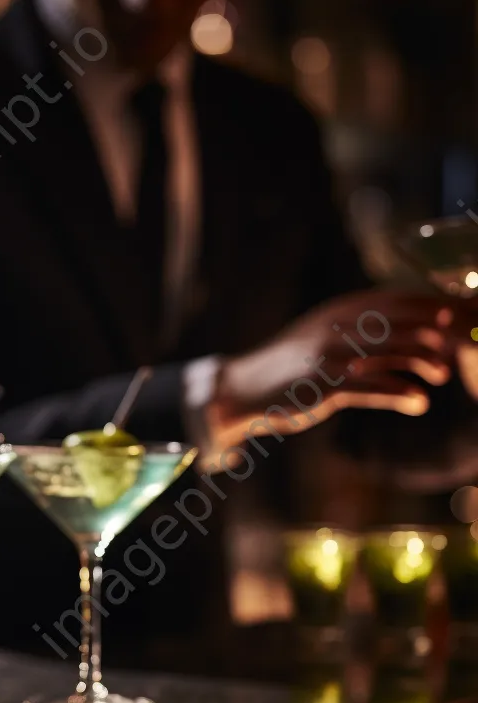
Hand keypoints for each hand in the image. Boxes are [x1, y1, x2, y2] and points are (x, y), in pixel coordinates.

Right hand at [209, 290, 458, 450]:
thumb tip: (408, 327)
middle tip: (464, 350)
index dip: (442, 308)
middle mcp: (342, 325)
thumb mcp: (325, 334)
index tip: (468, 319)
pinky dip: (402, 394)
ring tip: (443, 376)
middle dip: (445, 336)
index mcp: (344, 308)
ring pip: (398, 353)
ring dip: (428, 363)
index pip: (405, 300)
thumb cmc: (291, 364)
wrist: (245, 388)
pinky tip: (418, 402)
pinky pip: (375, 388)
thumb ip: (361, 326)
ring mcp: (334, 354)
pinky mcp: (327, 385)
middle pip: (410, 323)